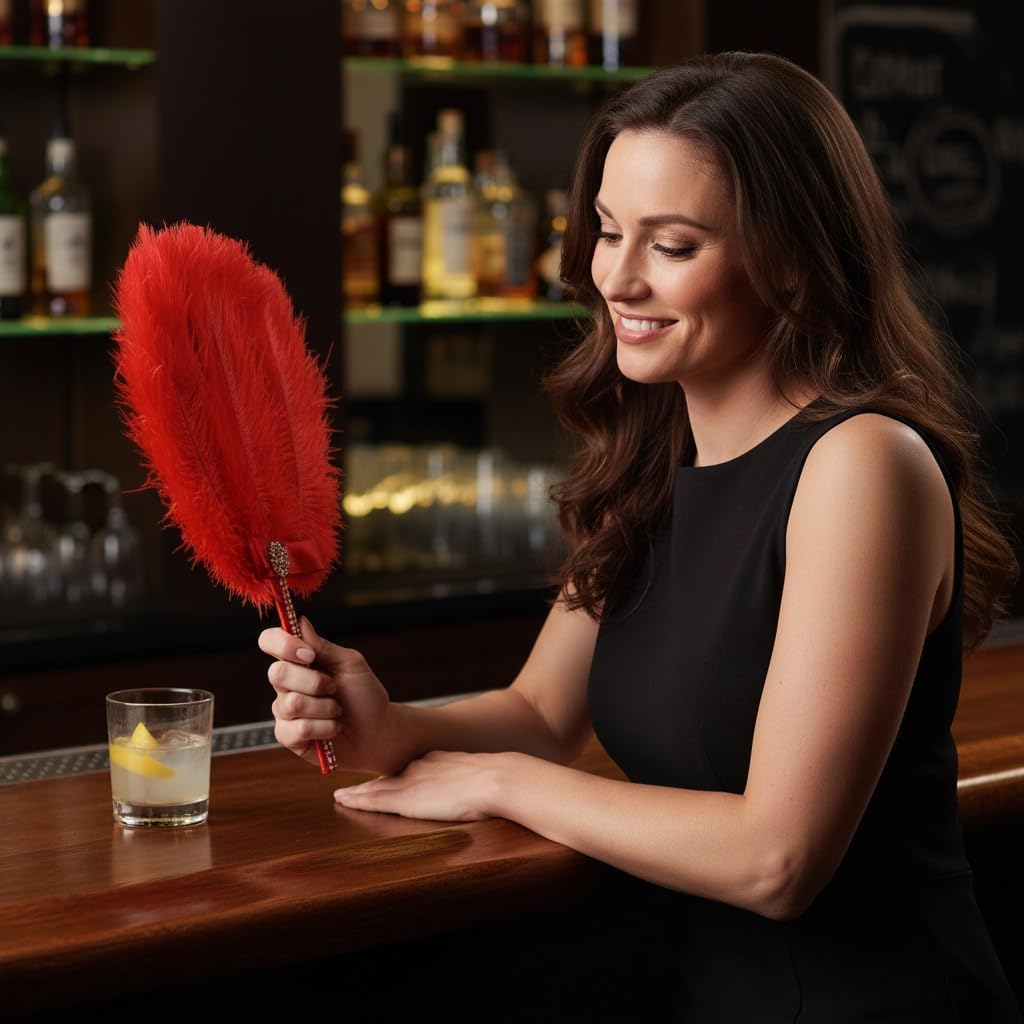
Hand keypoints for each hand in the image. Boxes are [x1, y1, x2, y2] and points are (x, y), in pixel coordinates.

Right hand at [258, 617, 404, 773]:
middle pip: (277, 673)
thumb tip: (301, 622)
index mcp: (299, 661)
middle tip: (334, 688)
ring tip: (337, 711)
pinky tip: (333, 728)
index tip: (310, 655)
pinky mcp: (288, 736)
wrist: (377, 732)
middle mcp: (286, 684)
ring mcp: (285, 710)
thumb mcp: (351, 664)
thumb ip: (324, 646)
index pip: (270, 641)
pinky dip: (325, 728)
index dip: (283, 644)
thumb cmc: (365, 696)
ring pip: (292, 703)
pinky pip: (298, 729)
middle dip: (314, 682)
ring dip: (325, 707)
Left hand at [333, 750, 509, 822]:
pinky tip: (342, 800)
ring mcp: (410, 783)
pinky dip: (356, 800)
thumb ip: (468, 782)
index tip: (380, 782)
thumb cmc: (494, 782)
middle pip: (387, 778)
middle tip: (348, 787)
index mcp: (435, 762)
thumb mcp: (476, 776)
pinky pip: (373, 801)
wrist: (494, 779)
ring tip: (339, 795)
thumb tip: (476, 793)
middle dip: (368, 783)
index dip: (391, 777)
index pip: (406, 771)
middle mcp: (418, 768)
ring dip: (356, 793)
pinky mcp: (406, 800)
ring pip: (374, 789)